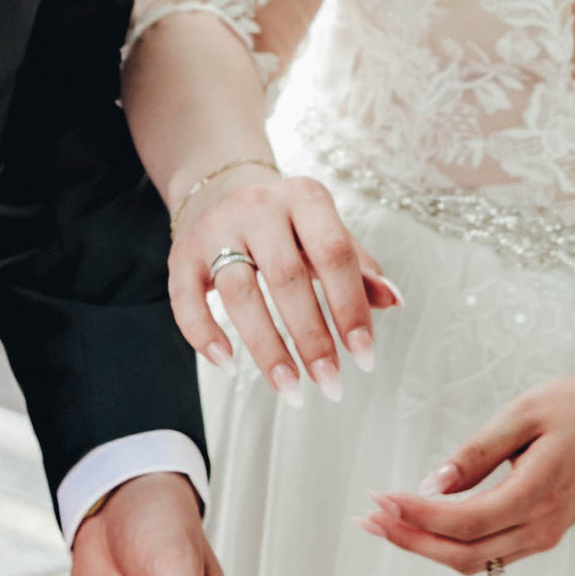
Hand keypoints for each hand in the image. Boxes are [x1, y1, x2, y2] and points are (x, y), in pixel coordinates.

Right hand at [168, 162, 398, 400]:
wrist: (222, 187)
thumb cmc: (287, 222)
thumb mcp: (327, 232)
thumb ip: (359, 266)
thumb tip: (393, 300)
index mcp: (304, 198)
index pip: (333, 254)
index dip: (350, 307)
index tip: (364, 356)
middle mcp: (258, 207)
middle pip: (286, 278)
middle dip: (311, 338)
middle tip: (330, 383)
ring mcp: (216, 230)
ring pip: (238, 293)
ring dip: (266, 348)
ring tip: (290, 387)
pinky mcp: (182, 254)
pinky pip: (186, 300)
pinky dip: (204, 335)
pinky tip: (229, 365)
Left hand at [361, 372, 574, 575]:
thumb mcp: (525, 412)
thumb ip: (478, 451)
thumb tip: (434, 483)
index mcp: (540, 492)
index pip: (464, 521)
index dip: (416, 515)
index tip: (381, 497)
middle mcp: (542, 525)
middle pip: (462, 553)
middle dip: (409, 539)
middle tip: (368, 518)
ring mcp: (544, 536)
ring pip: (472, 560)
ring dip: (424, 545)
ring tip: (384, 521)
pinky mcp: (540, 534)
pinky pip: (486, 552)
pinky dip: (448, 544)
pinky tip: (422, 524)